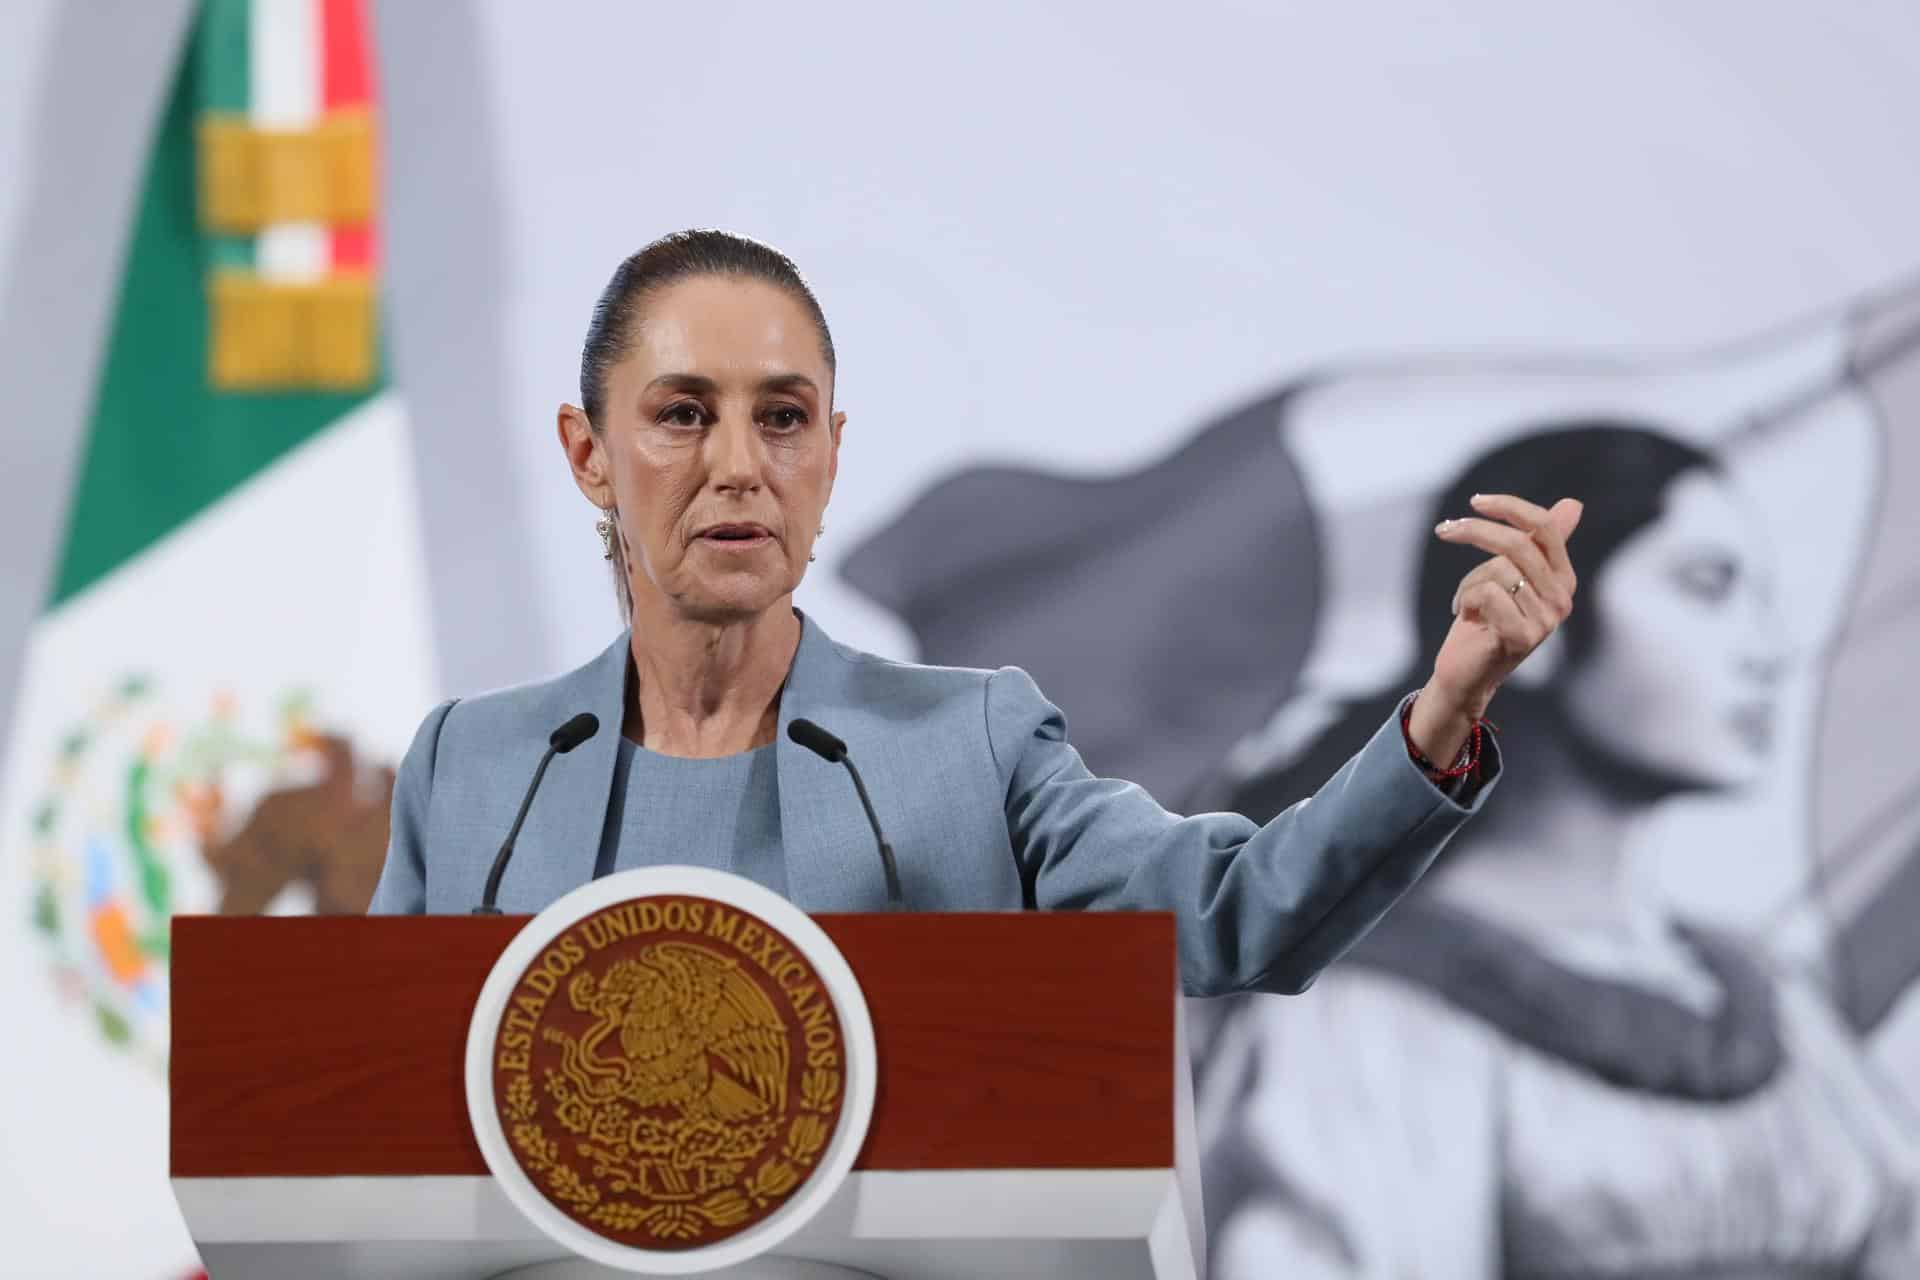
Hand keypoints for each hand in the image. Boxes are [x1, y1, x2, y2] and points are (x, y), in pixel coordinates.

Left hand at [1407, 494, 1582, 760]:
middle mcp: (1562, 598)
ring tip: (1465, 604)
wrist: (1464, 673)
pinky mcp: (1524, 637)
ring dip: (1467, 582)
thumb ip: (1536, 542)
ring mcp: (1546, 620)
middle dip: (1474, 531)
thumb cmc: (1484, 621)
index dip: (1510, 507)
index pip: (1546, 527)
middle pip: (1518, 544)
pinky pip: (1488, 594)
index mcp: (1563, 578)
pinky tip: (1467, 619)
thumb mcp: (1508, 575)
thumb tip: (1575, 504)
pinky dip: (1465, 600)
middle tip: (1443, 531)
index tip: (1475, 501)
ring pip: (1496, 571)